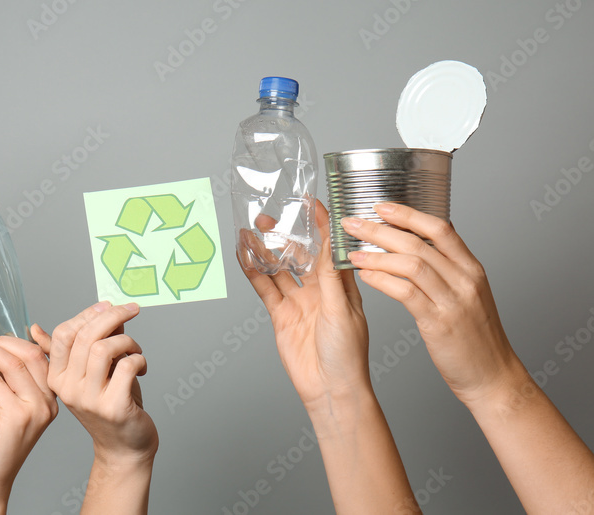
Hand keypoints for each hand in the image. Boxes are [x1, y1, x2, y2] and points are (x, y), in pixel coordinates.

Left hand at [0, 331, 56, 512]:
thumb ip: (0, 377)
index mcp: (47, 398)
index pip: (43, 358)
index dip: (25, 338)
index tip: (2, 329)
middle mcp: (47, 403)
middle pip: (32, 355)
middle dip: (3, 340)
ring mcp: (35, 409)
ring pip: (15, 363)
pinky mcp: (17, 416)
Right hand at [31, 303, 157, 462]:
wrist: (124, 446)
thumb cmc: (111, 404)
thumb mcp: (93, 371)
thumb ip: (85, 344)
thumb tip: (66, 319)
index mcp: (57, 376)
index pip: (63, 334)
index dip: (87, 314)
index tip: (108, 305)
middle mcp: (68, 389)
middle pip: (85, 337)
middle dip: (112, 316)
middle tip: (131, 309)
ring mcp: (89, 400)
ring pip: (104, 348)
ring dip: (127, 341)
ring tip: (135, 349)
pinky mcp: (113, 407)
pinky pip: (127, 367)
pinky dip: (139, 359)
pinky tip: (141, 367)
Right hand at [240, 200, 370, 412]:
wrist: (331, 390)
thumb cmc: (348, 355)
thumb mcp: (341, 309)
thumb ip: (329, 275)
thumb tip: (328, 241)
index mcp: (342, 286)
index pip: (330, 247)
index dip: (321, 224)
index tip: (310, 202)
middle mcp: (320, 291)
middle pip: (300, 255)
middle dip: (286, 235)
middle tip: (270, 216)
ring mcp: (299, 303)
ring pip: (279, 270)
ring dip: (266, 251)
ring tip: (251, 232)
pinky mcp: (282, 316)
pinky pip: (265, 290)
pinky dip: (254, 274)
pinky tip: (245, 258)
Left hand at [342, 202, 520, 405]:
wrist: (493, 375)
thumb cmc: (476, 336)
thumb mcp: (468, 294)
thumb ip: (449, 268)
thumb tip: (420, 243)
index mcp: (471, 268)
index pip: (440, 228)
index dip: (408, 214)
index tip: (380, 206)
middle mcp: (465, 280)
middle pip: (419, 243)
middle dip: (380, 230)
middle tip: (353, 223)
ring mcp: (454, 301)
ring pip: (411, 264)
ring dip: (376, 255)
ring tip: (352, 252)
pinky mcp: (440, 323)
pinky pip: (406, 293)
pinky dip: (382, 280)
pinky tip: (365, 276)